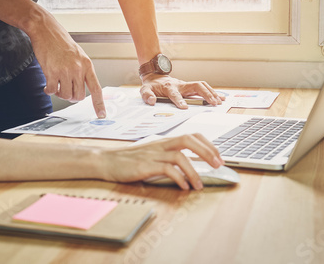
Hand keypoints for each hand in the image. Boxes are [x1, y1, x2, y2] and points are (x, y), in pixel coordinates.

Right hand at [27, 10, 105, 117]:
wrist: (46, 30)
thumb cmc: (61, 43)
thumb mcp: (78, 55)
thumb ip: (82, 71)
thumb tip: (80, 88)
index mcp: (87, 65)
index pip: (96, 89)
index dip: (99, 104)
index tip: (102, 115)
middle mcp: (78, 69)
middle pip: (78, 96)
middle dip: (71, 97)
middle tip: (65, 90)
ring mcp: (65, 71)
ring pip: (66, 95)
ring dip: (60, 93)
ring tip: (56, 83)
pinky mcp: (52, 72)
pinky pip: (52, 90)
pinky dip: (49, 90)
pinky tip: (47, 84)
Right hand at [99, 134, 223, 189]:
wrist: (105, 161)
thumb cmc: (128, 160)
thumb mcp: (151, 155)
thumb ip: (168, 157)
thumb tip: (188, 166)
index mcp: (164, 141)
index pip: (191, 135)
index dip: (208, 144)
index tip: (218, 156)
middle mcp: (160, 145)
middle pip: (188, 140)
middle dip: (207, 152)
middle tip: (218, 165)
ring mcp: (153, 155)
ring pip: (180, 156)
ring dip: (194, 171)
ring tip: (200, 185)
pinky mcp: (145, 166)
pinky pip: (167, 169)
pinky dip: (179, 178)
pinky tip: (184, 187)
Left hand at [140, 74, 224, 108]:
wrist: (155, 76)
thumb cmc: (152, 85)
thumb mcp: (144, 90)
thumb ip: (147, 96)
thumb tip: (152, 101)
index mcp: (169, 87)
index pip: (175, 94)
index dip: (179, 100)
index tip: (184, 108)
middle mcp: (180, 85)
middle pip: (196, 86)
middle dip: (205, 94)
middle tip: (213, 103)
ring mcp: (186, 85)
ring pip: (202, 85)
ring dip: (211, 93)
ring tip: (220, 101)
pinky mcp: (190, 87)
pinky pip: (203, 88)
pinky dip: (212, 92)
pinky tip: (221, 98)